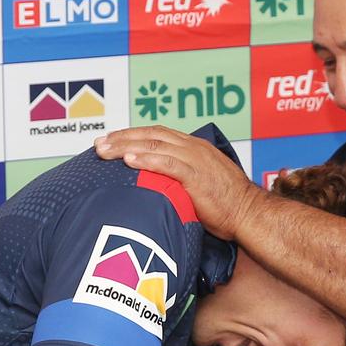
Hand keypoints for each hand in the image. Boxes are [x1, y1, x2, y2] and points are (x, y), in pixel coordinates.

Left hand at [95, 126, 263, 240]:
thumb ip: (179, 176)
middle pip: (150, 134)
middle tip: (98, 144)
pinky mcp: (196, 175)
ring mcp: (194, 159)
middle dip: (121, 137)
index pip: (156, 133)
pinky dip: (146, 159)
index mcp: (193, 147)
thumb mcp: (200, 181)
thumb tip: (155, 182)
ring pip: (154, 144)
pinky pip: (167, 163)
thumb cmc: (225, 204)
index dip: (131, 134)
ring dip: (125, 146)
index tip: (110, 140)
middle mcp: (192, 148)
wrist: (248, 213)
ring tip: (103, 151)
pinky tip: (128, 159)